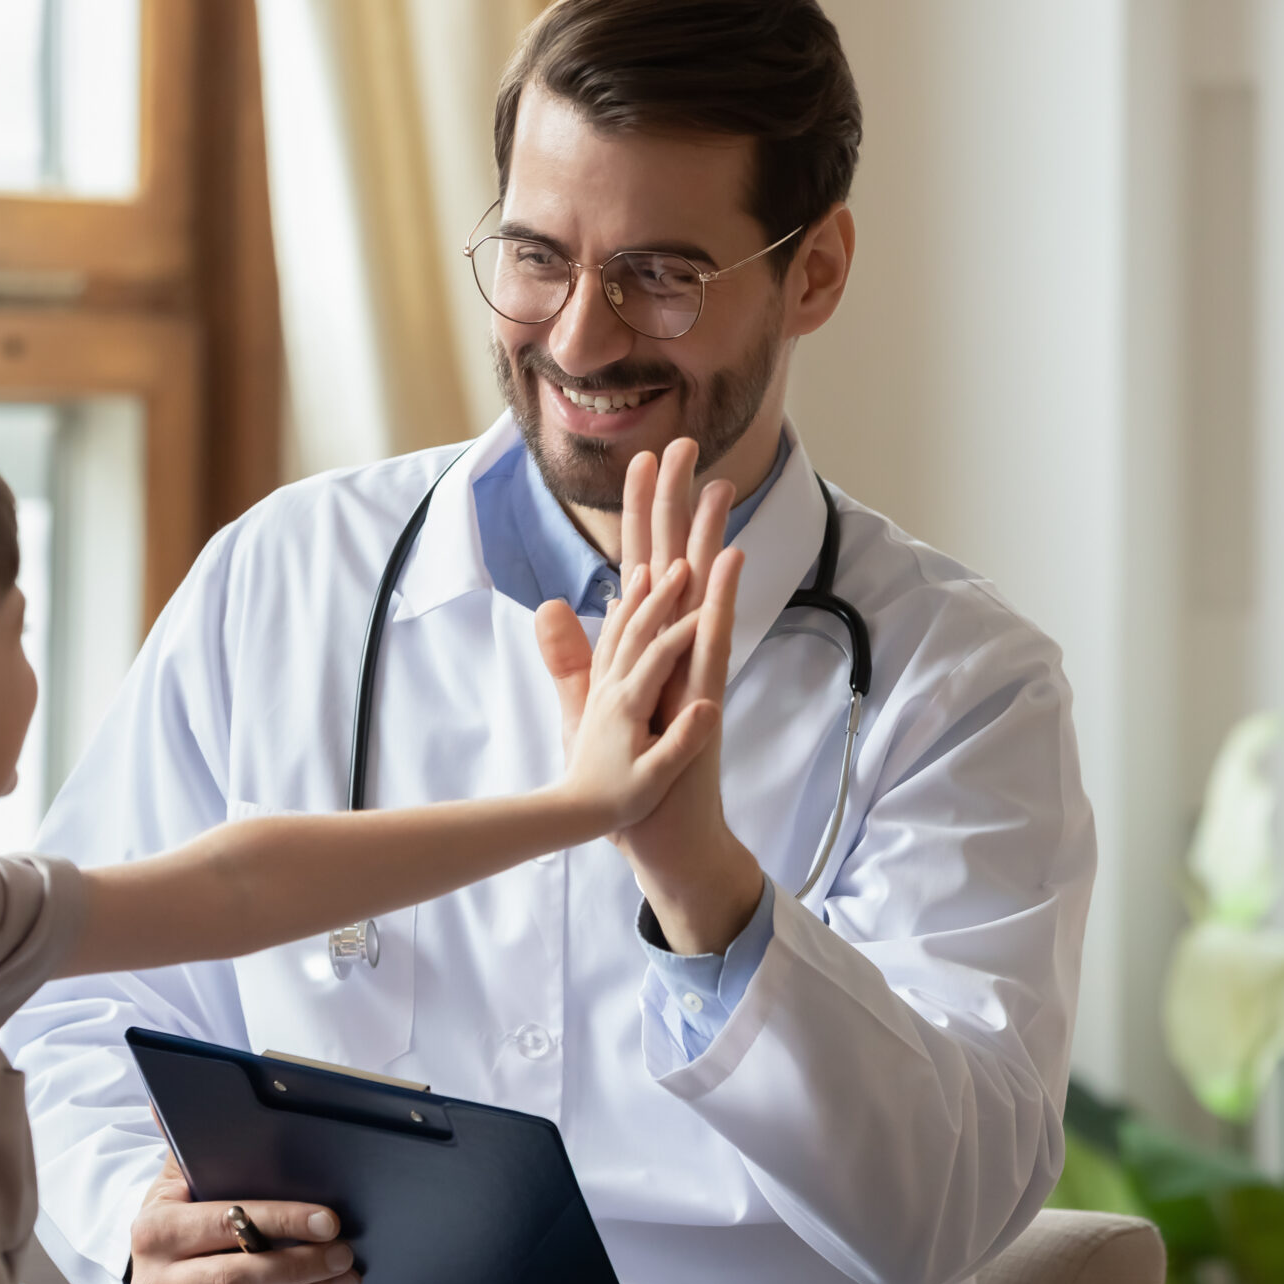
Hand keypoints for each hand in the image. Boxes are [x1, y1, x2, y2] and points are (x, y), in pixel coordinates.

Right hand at [130, 1156, 359, 1283]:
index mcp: (153, 1231)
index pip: (226, 1223)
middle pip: (239, 1280)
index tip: (329, 1221)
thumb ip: (189, 1145)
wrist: (146, 1269)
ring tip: (346, 1282)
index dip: (281, 1222)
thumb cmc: (176, 1216)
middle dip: (302, 1268)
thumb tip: (171, 1101)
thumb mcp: (176, 1179)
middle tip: (345, 1255)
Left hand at [545, 435, 762, 954]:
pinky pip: (714, 641)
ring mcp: (694, 673)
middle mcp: (676, 651)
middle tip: (684, 443)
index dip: (638, 518)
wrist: (664, 839)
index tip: (640, 461)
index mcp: (647, 650)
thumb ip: (571, 657)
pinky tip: (729, 558)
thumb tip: (554, 605)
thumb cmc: (631, 783)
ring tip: (719, 481)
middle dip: (675, 504)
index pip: (642, 568)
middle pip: (675, 562)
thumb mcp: (590, 708)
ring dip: (708, 535)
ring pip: (703, 590)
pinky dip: (722, 599)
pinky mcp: (704, 700)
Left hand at [547, 553, 722, 832]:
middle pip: (636, 631)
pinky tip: (618, 606)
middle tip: (679, 562)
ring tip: (649, 568)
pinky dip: (616, 621)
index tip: (708, 601)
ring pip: (618, 633)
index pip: (660, 655)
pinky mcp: (600, 697)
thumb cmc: (618, 802)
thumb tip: (709, 707)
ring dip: (635, 599)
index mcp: (629, 705)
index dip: (684, 627)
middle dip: (658, 595)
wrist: (575, 813)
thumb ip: (681, 744)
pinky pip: (608, 648)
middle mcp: (613, 690)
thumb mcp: (654, 779)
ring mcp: (604, 690)